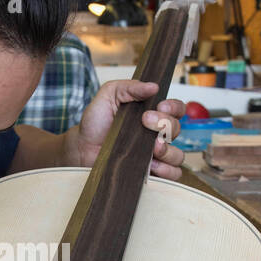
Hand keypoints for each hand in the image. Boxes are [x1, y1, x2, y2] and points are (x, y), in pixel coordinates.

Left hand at [67, 80, 185, 179]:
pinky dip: (167, 170)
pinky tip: (151, 165)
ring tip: (153, 148)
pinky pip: (172, 174)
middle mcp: (156, 134)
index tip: (160, 106)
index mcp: (152, 114)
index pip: (176, 109)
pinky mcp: (150, 173)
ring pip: (178, 155)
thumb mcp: (109, 95)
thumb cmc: (95, 122)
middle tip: (145, 121)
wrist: (82, 148)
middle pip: (177, 129)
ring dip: (168, 149)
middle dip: (166, 124)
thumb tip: (153, 86)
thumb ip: (129, 87)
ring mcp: (154, 155)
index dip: (174, 107)